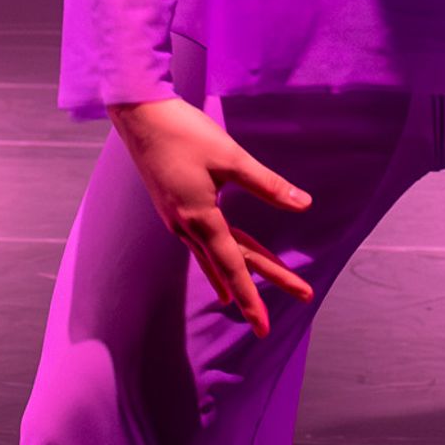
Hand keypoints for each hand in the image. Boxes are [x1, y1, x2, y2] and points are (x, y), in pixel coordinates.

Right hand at [106, 98, 314, 335]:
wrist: (139, 116)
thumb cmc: (184, 133)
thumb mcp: (231, 157)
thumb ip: (267, 185)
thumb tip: (304, 204)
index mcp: (201, 218)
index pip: (235, 267)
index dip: (252, 299)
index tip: (263, 327)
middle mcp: (186, 227)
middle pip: (232, 264)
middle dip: (263, 285)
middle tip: (301, 297)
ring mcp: (177, 220)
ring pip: (216, 256)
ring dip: (241, 275)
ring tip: (250, 303)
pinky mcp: (174, 210)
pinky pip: (202, 245)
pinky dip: (216, 262)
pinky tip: (219, 269)